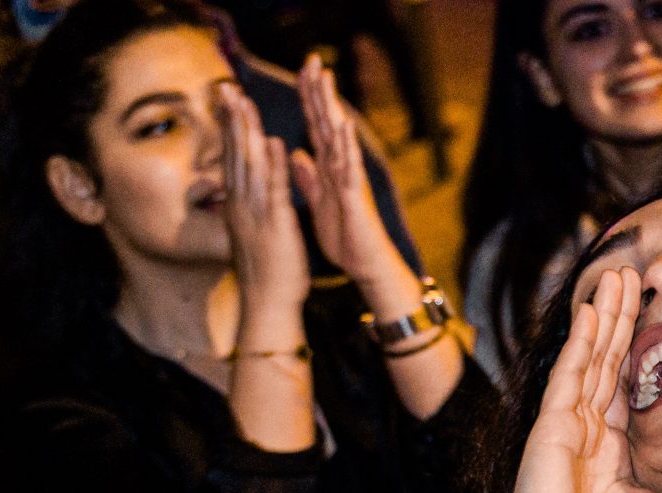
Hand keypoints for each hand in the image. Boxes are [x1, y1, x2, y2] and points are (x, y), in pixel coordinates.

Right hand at [219, 82, 308, 353]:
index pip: (233, 161)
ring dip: (248, 133)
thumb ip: (251, 212)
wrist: (268, 308)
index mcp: (239, 208)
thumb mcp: (254, 236)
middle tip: (227, 88)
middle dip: (232, 120)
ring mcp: (256, 216)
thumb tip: (245, 198)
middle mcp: (242, 208)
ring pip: (251, 167)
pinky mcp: (276, 227)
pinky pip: (274, 191)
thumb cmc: (268, 275)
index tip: (229, 102)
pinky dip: (275, 166)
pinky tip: (275, 143)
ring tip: (245, 102)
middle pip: (236, 156)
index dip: (231, 130)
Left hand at [291, 55, 405, 286]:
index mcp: (328, 168)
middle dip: (320, 91)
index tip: (302, 69)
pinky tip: (342, 125)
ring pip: (339, 137)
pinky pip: (350, 167)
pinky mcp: (355, 195)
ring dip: (332, 108)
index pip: (316, 126)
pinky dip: (346, 145)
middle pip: (328, 122)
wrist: (365, 264)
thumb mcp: (319, 201)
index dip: (308, 98)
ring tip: (326, 80)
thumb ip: (308, 177)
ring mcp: (349, 178)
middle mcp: (340, 166)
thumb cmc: (345, 236)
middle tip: (313, 59)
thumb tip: (296, 154)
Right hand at [498, 268, 661, 492]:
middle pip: (609, 362)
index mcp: (611, 452)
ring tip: (619, 276)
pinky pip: (568, 375)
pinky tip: (592, 310)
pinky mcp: (550, 429)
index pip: (630, 387)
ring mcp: (566, 428)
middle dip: (624, 319)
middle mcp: (587, 433)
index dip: (643, 351)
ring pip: (589, 358)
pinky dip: (579, 341)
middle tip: (638, 277)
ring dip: (604, 316)